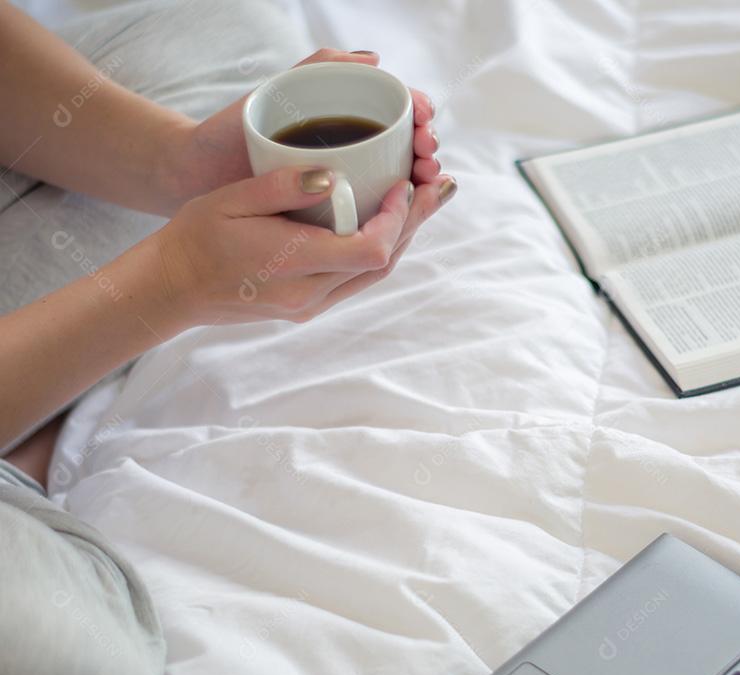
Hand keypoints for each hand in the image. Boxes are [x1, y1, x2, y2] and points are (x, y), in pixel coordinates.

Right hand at [149, 165, 451, 326]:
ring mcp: (310, 305)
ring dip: (402, 237)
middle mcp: (310, 294)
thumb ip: (283, 187)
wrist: (170, 287)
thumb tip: (335, 175)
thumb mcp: (231, 201)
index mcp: (294, 265)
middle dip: (415, 222)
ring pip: (374, 273)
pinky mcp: (307, 305)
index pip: (371, 249)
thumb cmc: (195, 237)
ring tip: (426, 201)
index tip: (404, 184)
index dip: (399, 218)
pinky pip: (356, 278)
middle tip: (440, 185)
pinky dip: (378, 249)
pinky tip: (389, 224)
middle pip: (384, 262)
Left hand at [163, 49, 440, 210]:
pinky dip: (394, 214)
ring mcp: (344, 184)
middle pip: (406, 149)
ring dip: (419, 184)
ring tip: (423, 183)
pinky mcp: (333, 215)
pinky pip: (372, 213)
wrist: (194, 176)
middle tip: (427, 157)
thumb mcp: (276, 93)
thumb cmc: (229, 131)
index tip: (424, 123)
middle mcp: (350, 150)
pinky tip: (404, 215)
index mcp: (343, 118)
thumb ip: (319, 68)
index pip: (398, 113)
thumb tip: (374, 59)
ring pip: (396, 183)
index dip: (421, 116)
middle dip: (427, 151)